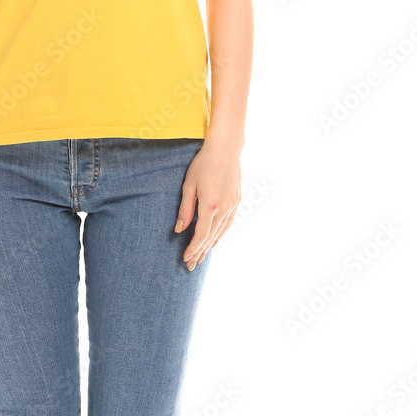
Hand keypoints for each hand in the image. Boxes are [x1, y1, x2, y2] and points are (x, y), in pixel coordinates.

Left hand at [174, 138, 241, 269]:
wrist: (225, 149)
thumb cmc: (203, 164)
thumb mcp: (189, 185)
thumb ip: (185, 209)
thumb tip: (180, 229)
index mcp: (210, 206)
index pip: (200, 235)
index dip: (193, 248)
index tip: (185, 258)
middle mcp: (223, 209)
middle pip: (211, 237)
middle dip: (200, 252)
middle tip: (191, 266)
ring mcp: (232, 206)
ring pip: (220, 232)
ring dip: (209, 246)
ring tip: (200, 257)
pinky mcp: (236, 201)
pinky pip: (228, 224)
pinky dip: (220, 234)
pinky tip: (214, 240)